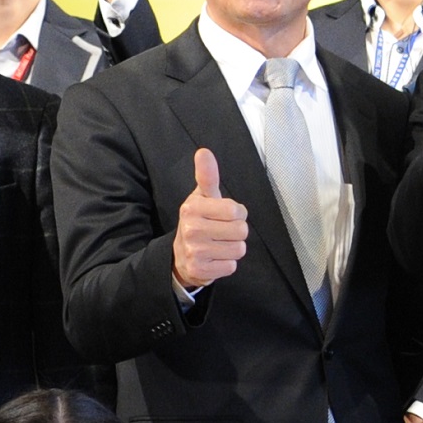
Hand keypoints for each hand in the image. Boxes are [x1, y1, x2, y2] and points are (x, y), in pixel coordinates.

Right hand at [172, 146, 248, 293]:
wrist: (181, 256)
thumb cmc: (198, 221)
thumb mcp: (202, 197)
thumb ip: (206, 176)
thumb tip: (204, 152)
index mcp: (192, 208)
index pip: (237, 211)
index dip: (237, 214)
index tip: (225, 215)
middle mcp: (191, 229)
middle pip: (241, 231)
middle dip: (237, 232)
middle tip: (222, 232)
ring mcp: (194, 251)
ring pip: (238, 249)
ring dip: (233, 248)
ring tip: (219, 245)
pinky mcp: (200, 270)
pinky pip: (231, 266)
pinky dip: (227, 264)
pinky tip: (214, 258)